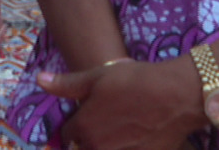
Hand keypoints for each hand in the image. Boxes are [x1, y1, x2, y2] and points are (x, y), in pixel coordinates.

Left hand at [39, 57, 204, 149]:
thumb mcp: (98, 76)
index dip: (74, 126)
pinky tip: (136, 137)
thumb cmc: (136, 81)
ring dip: (107, 144)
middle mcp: (99, 147)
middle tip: (106, 123)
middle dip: (88, 140)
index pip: (68, 136)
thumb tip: (40, 80)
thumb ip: (67, 84)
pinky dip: (127, 147)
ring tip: (121, 129)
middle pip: (84, 148)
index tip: (84, 118)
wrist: (177, 95)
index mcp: (84, 128)